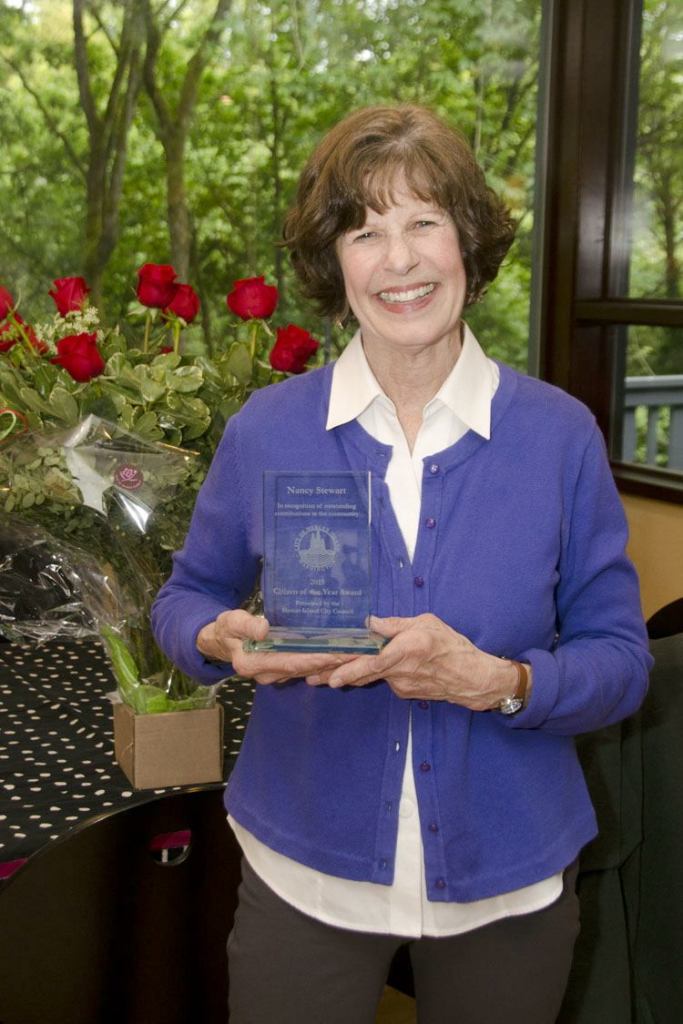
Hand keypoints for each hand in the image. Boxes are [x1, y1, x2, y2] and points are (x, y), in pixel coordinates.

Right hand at [196, 609, 355, 684]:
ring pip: (307, 670)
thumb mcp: (231, 622)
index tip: (336, 653)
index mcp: (253, 663)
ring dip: (330, 664)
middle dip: (330, 663)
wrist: (221, 641)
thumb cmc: (226, 628)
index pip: (290, 662)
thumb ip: (246, 625)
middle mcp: (266, 673)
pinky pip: (304, 667)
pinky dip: (322, 662)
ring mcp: (274, 674)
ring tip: (354, 654)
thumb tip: (264, 629)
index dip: (314, 659)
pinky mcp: (281, 669)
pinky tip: (340, 654)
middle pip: (303, 669)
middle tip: (356, 654)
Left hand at [318, 613, 519, 709]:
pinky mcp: (403, 692)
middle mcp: (400, 672)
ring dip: (349, 676)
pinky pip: (383, 680)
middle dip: (336, 675)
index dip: (351, 672)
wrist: (472, 679)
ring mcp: (401, 685)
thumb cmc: (452, 647)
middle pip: (363, 674)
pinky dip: (372, 674)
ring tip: (322, 676)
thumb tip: (370, 622)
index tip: (332, 679)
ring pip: (371, 677)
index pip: (374, 663)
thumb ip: (396, 625)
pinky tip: (363, 669)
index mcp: (406, 651)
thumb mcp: (426, 624)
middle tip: (311, 677)